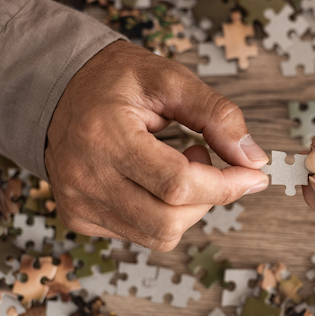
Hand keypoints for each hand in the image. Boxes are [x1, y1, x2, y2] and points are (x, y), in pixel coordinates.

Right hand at [45, 41, 268, 250]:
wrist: (60, 88)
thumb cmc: (117, 81)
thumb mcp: (171, 80)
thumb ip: (218, 116)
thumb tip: (254, 159)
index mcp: (104, 136)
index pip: (178, 184)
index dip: (226, 185)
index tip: (253, 175)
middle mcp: (84, 177)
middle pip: (170, 220)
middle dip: (208, 197)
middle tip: (204, 158)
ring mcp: (78, 202)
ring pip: (159, 234)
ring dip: (188, 207)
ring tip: (178, 165)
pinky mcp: (79, 217)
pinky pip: (141, 233)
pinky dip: (164, 212)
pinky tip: (154, 180)